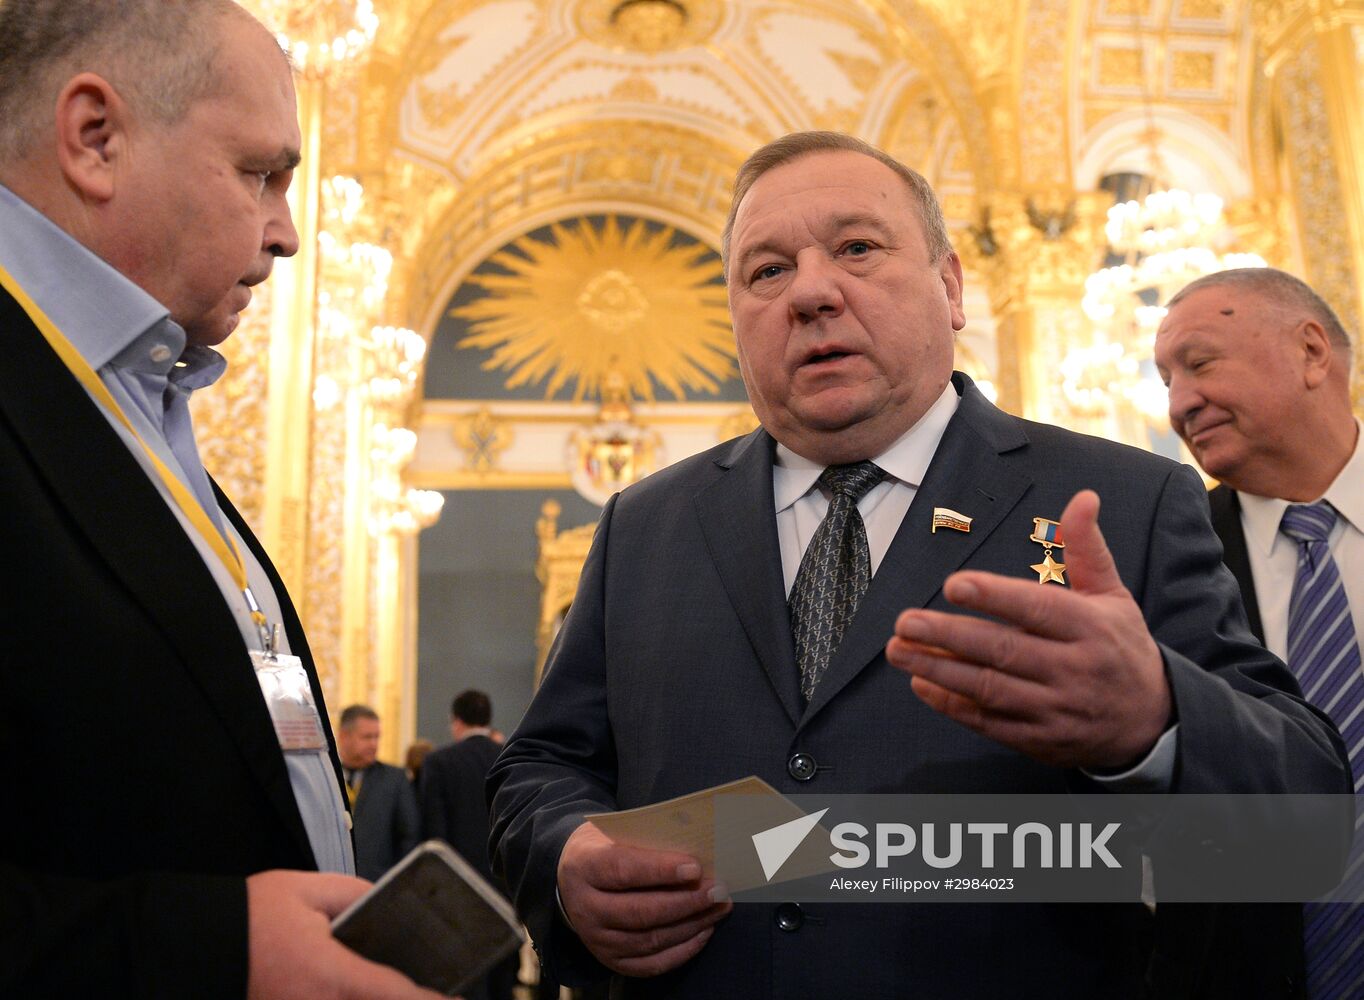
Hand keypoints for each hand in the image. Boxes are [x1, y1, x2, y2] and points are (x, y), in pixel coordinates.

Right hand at [246, 870, 446, 999]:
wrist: (191, 945)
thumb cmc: (247, 917)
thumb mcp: (308, 890)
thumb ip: (355, 895)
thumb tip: (382, 904)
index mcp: (333, 975)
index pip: (398, 995)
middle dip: (400, 998)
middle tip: (427, 991)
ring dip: (372, 997)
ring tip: (391, 986)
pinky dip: (343, 999)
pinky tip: (349, 990)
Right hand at [557, 821, 730, 976]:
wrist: (572, 876)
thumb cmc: (607, 846)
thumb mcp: (617, 832)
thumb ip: (649, 842)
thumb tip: (699, 852)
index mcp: (584, 867)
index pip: (622, 870)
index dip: (660, 870)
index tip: (695, 867)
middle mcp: (586, 909)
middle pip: (640, 911)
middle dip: (686, 902)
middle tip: (719, 890)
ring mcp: (596, 940)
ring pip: (649, 940)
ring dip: (691, 925)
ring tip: (719, 908)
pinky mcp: (610, 961)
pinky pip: (651, 964)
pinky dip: (682, 951)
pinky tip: (704, 932)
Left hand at [885, 490, 1170, 769]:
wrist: (1149, 721)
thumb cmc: (1120, 647)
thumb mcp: (1113, 596)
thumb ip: (1087, 549)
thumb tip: (1083, 497)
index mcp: (1090, 627)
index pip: (1037, 609)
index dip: (994, 597)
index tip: (954, 584)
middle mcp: (1073, 669)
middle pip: (1004, 650)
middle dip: (949, 636)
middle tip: (905, 621)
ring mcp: (1056, 708)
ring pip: (990, 688)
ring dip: (939, 670)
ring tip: (899, 651)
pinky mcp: (1040, 739)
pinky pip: (989, 722)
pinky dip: (952, 705)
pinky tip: (922, 684)